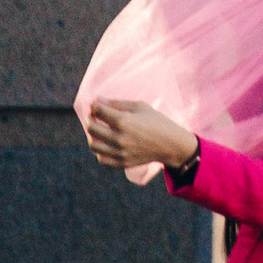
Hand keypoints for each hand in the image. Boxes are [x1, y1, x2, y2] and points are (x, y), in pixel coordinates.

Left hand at [83, 99, 199, 177]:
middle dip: (91, 118)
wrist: (171, 144)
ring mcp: (120, 152)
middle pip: (91, 127)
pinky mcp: (122, 163)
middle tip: (96, 116)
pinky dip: (100, 151)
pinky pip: (102, 159)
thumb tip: (97, 100)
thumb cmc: (156, 121)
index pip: (97, 110)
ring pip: (93, 145)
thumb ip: (117, 103)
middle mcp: (119, 138)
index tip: (96, 104)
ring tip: (100, 131)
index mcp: (123, 121)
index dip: (94, 105)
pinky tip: (107, 144)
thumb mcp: (139, 106)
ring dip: (93, 136)